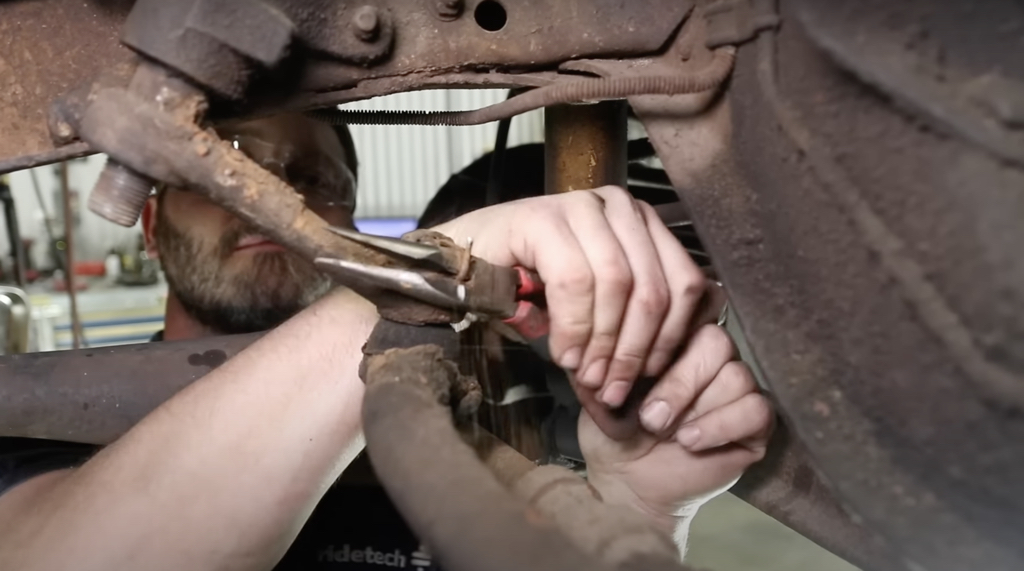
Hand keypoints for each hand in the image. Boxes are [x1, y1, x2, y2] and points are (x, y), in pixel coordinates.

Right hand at [433, 187, 706, 429]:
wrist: (460, 268)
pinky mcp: (543, 217)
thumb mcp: (595, 305)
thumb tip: (661, 366)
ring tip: (583, 373)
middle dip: (633, 349)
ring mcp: (580, 206)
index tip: (647, 377)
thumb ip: (630, 321)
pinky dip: (572, 326)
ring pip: (617, 284)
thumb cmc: (529, 287)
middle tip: (610, 386)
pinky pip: (574, 281)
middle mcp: (618, 206)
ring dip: (601, 342)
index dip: (669, 338)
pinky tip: (560, 352)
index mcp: (640, 224)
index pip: (685, 283)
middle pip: (653, 287)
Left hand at [579, 324, 773, 528]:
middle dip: (680, 381)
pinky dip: (721, 424)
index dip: (665, 339)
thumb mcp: (599, 393)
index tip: (634, 374)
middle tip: (650, 417)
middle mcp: (712, 358)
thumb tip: (594, 342)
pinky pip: (756, 409)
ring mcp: (738, 388)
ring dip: (695, 406)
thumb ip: (604, 361)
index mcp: (677, 340)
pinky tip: (690, 442)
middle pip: (716, 342)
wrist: (629, 484)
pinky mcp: (757, 422)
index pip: (690, 312)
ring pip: (736, 375)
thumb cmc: (615, 434)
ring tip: (664, 432)